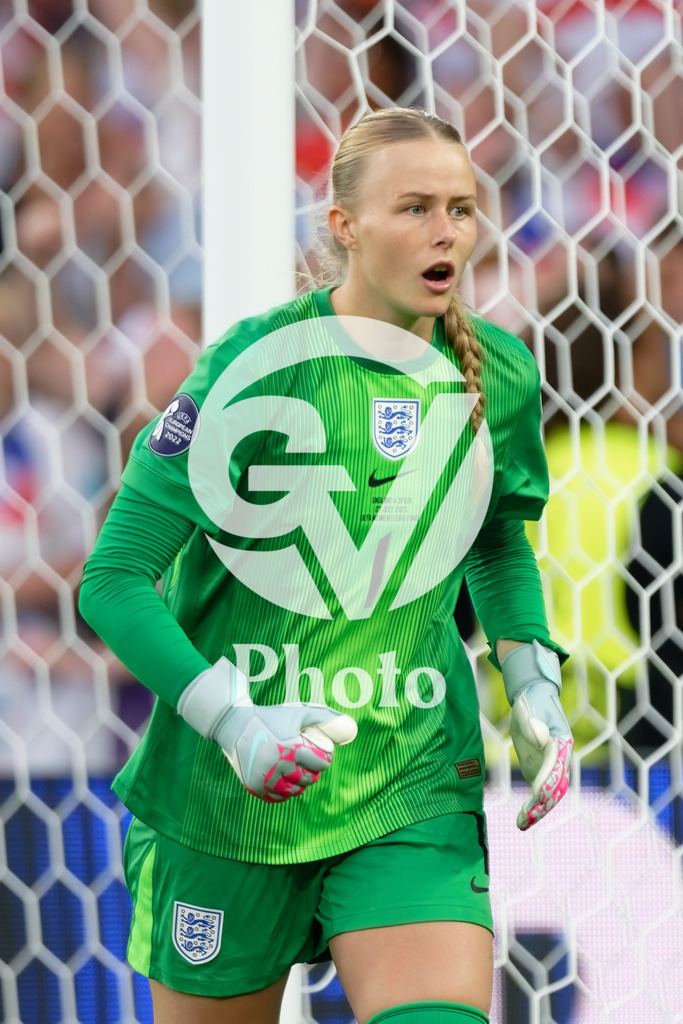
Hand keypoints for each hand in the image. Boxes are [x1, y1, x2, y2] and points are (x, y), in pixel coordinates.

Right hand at [177, 658, 356, 801]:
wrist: (235, 725)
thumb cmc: (270, 716)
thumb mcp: (298, 712)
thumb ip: (324, 717)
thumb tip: (351, 726)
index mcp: (292, 748)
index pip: (321, 763)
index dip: (324, 760)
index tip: (321, 756)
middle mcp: (279, 765)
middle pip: (309, 779)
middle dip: (313, 773)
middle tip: (310, 766)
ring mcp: (265, 777)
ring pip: (294, 791)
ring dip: (300, 784)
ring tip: (299, 774)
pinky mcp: (254, 786)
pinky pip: (276, 797)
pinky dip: (283, 792)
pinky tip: (286, 783)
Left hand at [501, 641, 573, 830]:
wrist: (534, 700)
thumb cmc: (534, 702)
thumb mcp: (532, 709)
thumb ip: (534, 724)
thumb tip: (540, 739)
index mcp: (562, 744)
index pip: (557, 766)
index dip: (548, 781)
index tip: (538, 794)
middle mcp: (560, 760)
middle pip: (556, 787)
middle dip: (543, 803)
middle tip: (527, 817)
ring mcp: (550, 768)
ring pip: (550, 795)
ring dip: (538, 811)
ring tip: (522, 824)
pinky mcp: (539, 771)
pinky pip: (539, 793)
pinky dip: (533, 807)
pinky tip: (522, 820)